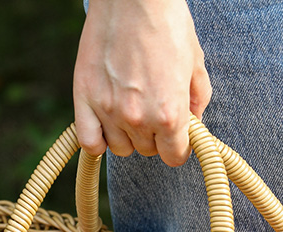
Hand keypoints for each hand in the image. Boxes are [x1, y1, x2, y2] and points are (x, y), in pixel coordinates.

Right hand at [73, 0, 211, 166]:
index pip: (174, 157)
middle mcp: (139, 118)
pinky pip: (89, 142)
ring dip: (127, 135)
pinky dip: (98, 140)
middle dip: (153, 135)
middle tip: (152, 107)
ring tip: (130, 107)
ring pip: (120, 148)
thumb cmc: (167, 22)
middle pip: (147, 151)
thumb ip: (197, 101)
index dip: (177, 147)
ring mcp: (109, 110)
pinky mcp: (85, 97)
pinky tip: (106, 124)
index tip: (175, 136)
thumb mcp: (195, 62)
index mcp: (170, 114)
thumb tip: (193, 125)